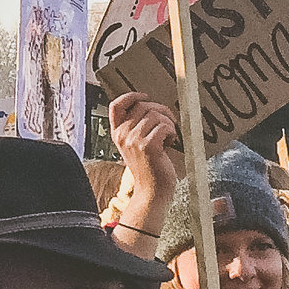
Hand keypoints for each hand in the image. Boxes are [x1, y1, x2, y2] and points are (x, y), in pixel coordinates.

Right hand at [106, 92, 181, 238]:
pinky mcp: (148, 146)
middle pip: (143, 106)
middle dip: (161, 110)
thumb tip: (151, 106)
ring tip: (168, 136)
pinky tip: (170, 142)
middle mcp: (122, 135)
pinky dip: (172, 132)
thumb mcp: (136, 145)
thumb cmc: (149, 168)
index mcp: (117, 133)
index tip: (144, 97)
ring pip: (155, 114)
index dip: (131, 96)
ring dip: (168, 123)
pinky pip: (164, 126)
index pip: (116, 105)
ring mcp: (133, 141)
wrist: (152, 192)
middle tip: (168, 123)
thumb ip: (137, 126)